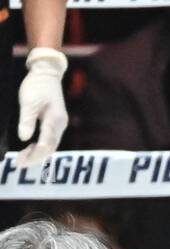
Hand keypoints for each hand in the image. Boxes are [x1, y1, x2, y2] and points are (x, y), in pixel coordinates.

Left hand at [16, 49, 67, 168]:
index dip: (33, 155)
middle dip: (35, 158)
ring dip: (38, 153)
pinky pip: (50, 140)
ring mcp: (59, 125)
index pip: (46, 144)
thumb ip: (27, 120)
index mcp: (55, 121)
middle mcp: (60, 125)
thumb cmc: (37, 86)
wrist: (47, 74)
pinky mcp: (55, 123)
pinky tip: (30, 148)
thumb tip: (24, 138)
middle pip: (50, 148)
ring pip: (51, 145)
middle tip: (19, 164)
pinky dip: (40, 147)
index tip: (19, 162)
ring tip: (23, 158)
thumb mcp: (28, 102)